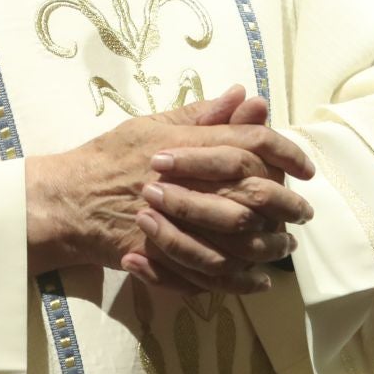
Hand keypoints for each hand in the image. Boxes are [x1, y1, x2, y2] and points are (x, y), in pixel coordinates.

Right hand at [24, 86, 313, 290]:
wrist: (66, 200)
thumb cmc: (108, 157)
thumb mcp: (152, 124)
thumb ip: (201, 114)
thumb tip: (244, 95)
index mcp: (185, 145)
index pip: (250, 142)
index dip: (286, 152)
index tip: (307, 168)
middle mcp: (185, 181)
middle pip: (253, 192)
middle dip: (287, 204)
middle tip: (304, 213)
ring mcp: (174, 221)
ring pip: (238, 237)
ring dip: (269, 243)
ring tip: (285, 245)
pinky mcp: (164, 255)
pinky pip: (211, 272)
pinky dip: (240, 279)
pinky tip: (257, 278)